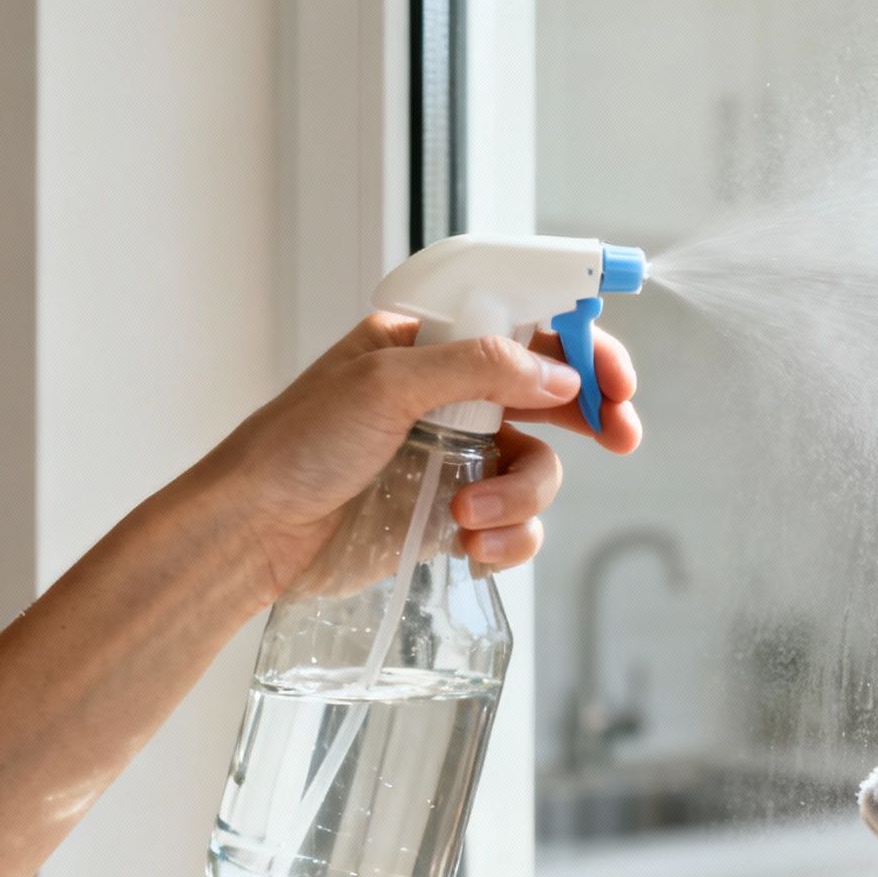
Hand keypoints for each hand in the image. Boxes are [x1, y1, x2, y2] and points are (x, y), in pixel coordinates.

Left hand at [192, 312, 639, 602]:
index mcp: (429, 346)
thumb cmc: (297, 447)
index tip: (615, 378)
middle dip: (591, 417)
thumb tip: (559, 376)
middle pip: (551, 396)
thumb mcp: (384, 385)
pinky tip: (470, 548)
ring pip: (537, 468)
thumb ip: (478, 370)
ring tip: (470, 516)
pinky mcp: (452, 515)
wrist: (254, 536)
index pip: (525, 328)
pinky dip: (507, 539)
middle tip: (623, 436)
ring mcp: (455, 457)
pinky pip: (515, 524)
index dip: (581, 347)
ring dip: (521, 495)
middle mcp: (450, 397)